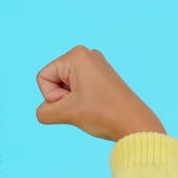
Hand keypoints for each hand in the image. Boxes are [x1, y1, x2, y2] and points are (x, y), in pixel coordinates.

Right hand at [35, 45, 166, 141]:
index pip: (42, 77)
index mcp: (76, 55)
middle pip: (52, 80)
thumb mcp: (65, 114)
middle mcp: (85, 54)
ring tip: (90, 106)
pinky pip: (75, 88)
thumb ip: (43, 112)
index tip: (75, 102)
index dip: (52, 96)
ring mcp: (94, 64)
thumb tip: (45, 111)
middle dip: (62, 98)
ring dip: (70, 101)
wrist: (134, 124)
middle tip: (84, 104)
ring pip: (63, 86)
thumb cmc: (103, 115)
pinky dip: (79, 100)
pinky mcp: (100, 75)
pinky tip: (94, 106)